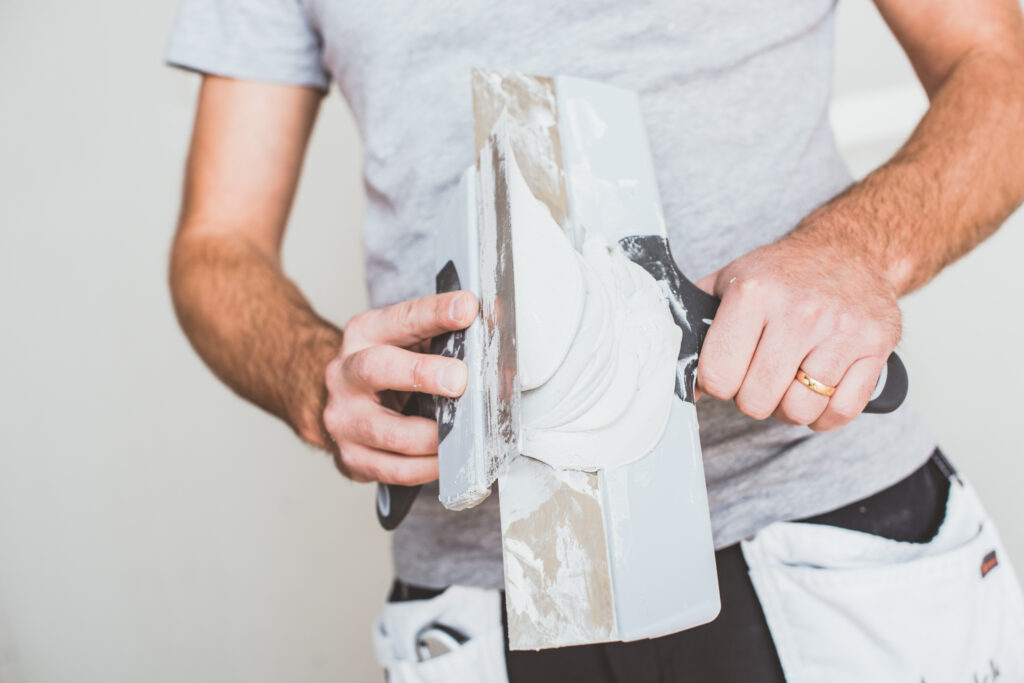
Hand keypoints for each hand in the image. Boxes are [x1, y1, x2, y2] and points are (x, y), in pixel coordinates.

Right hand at [322, 291, 477, 483]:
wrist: (342, 402)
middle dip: (422, 374)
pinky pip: (395, 470)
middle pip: (378, 369)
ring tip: (460, 433)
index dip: (435, 312)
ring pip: (388, 432)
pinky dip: (427, 468)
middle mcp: (347, 374)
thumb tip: (495, 320)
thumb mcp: (409, 340)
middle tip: (458, 380)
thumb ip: (444, 332)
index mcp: (365, 335)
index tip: (467, 308)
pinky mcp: (351, 457)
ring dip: (432, 436)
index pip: (401, 319)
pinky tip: (446, 460)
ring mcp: (344, 419)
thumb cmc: (386, 367)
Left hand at [695, 233, 900, 431]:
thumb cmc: (782, 274)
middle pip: (757, 400)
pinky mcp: (875, 346)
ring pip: (799, 411)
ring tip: (788, 380)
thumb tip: (678, 381)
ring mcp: (841, 330)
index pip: (718, 376)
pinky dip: (825, 415)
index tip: (726, 370)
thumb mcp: (728, 282)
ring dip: (788, 407)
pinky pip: (842, 411)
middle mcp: (799, 311)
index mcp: (753, 294)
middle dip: (752, 397)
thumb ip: (697, 328)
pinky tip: (818, 391)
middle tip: (759, 375)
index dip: (717, 381)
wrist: (848, 249)